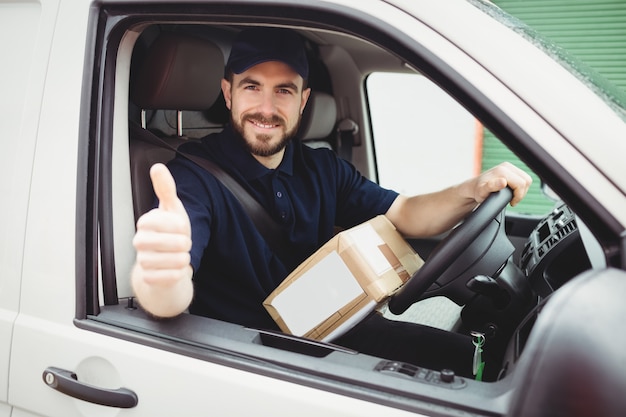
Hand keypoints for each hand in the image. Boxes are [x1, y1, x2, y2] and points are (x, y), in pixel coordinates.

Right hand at [131, 163, 192, 316]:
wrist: (164, 264)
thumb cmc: (169, 235)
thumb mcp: (171, 210)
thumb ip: (166, 189)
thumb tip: (157, 167)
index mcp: (146, 222)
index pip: (169, 221)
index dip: (181, 226)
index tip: (181, 228)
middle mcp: (140, 241)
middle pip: (174, 243)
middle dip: (185, 244)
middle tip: (181, 244)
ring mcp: (142, 260)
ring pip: (175, 260)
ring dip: (184, 259)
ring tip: (179, 256)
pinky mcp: (147, 279)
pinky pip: (171, 276)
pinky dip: (179, 273)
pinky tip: (174, 269)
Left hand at [471, 162, 531, 206]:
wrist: (474, 187)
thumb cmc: (478, 191)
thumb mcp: (482, 192)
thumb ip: (492, 187)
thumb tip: (503, 182)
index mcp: (502, 170)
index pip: (522, 184)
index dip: (518, 196)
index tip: (511, 203)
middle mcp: (506, 166)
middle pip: (526, 181)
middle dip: (521, 193)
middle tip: (511, 200)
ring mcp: (509, 166)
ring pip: (526, 179)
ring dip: (521, 190)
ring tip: (511, 196)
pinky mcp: (510, 169)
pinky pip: (523, 178)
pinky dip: (520, 186)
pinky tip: (511, 191)